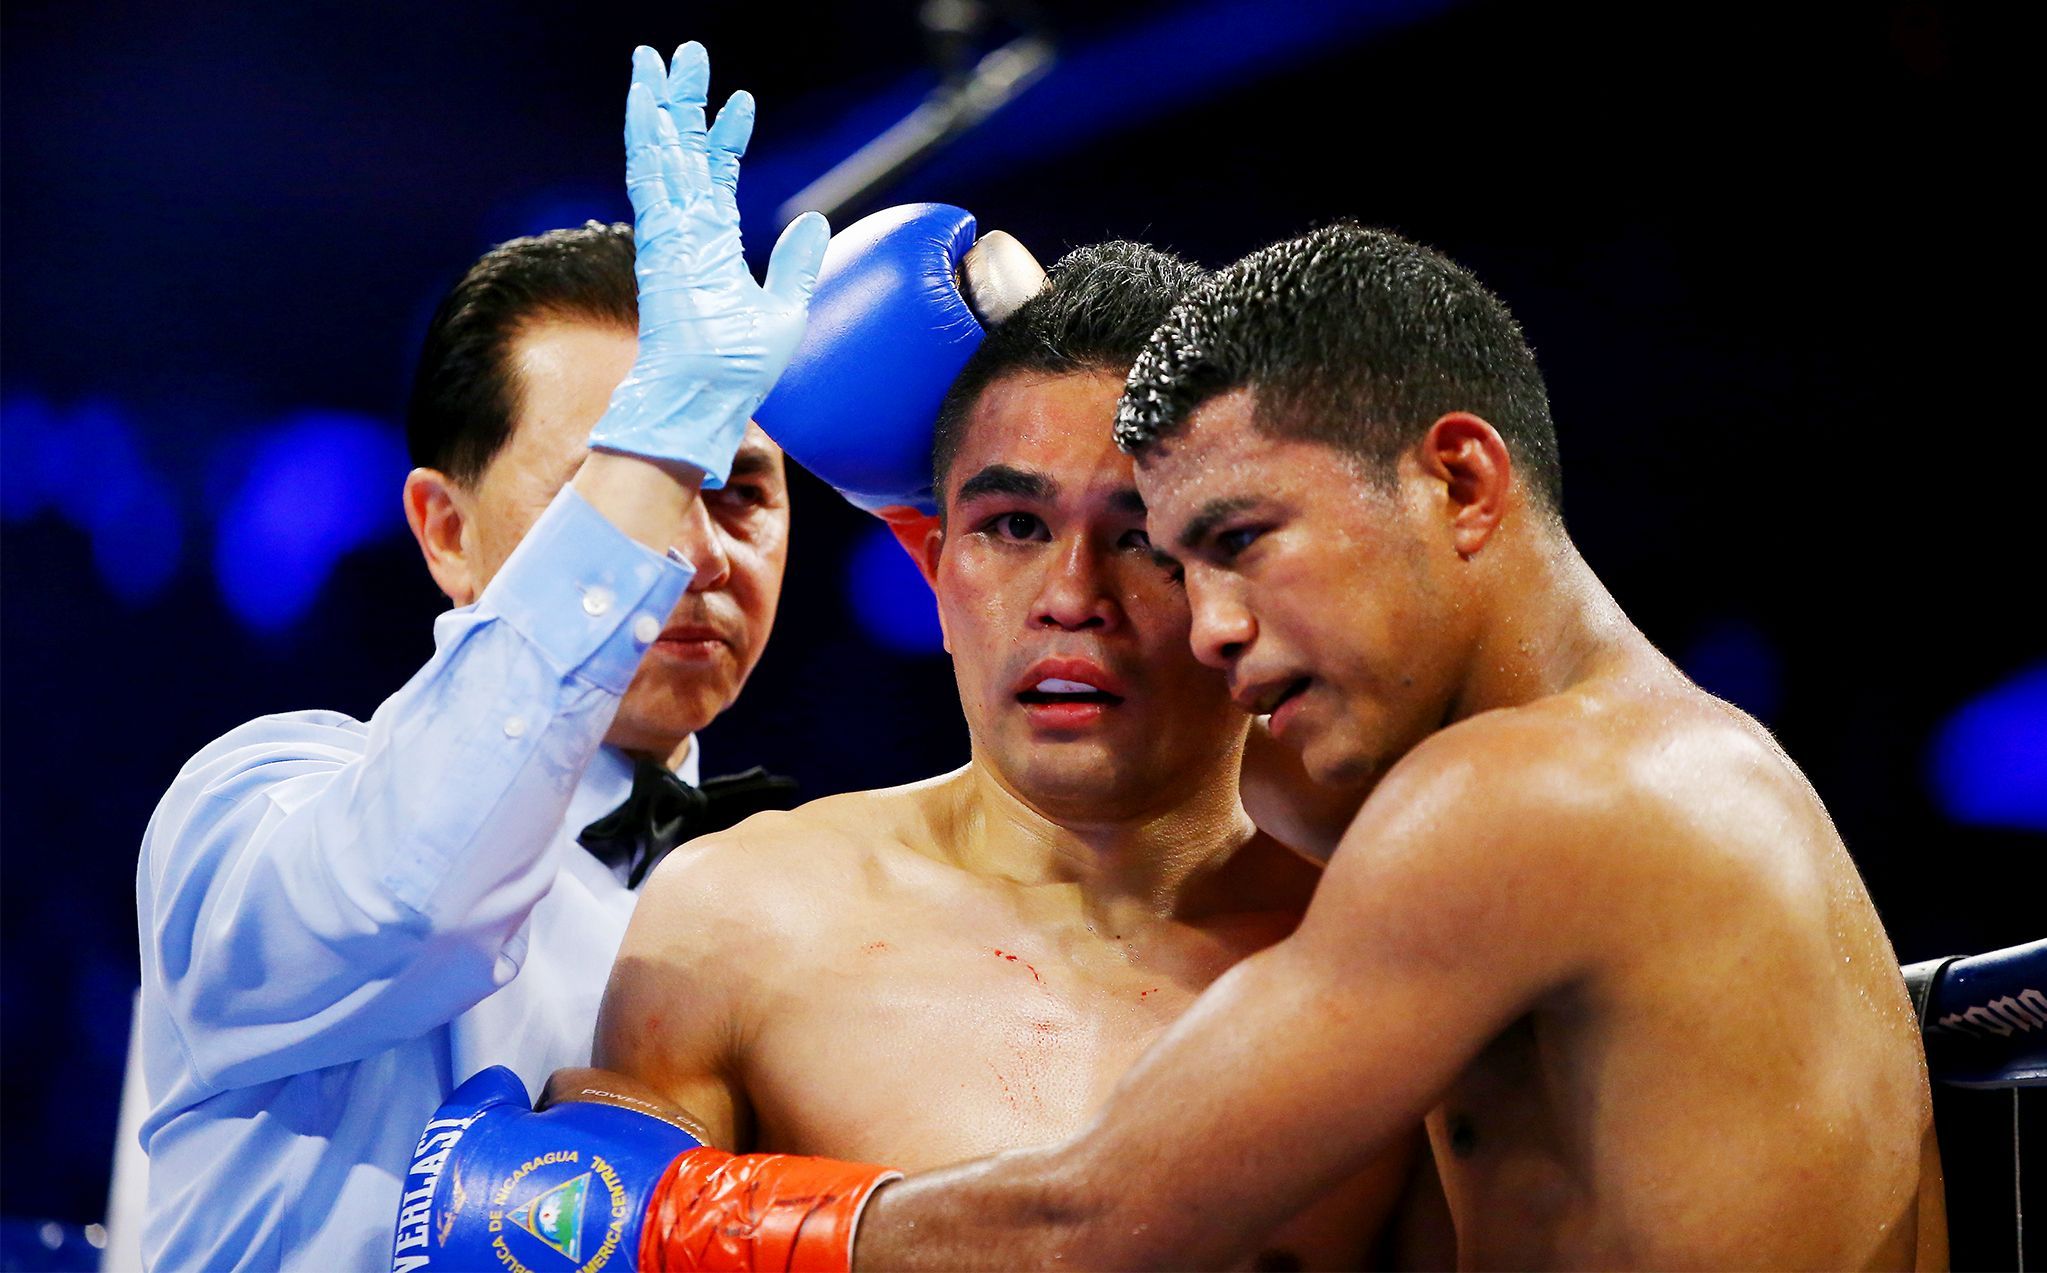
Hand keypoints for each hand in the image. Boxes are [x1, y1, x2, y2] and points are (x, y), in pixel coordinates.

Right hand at [586, 42, 829, 483]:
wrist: (710, 399)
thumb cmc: (740, 370)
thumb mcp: (786, 309)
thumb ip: (796, 264)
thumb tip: (814, 222)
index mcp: (712, 245)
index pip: (717, 176)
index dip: (727, 137)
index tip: (742, 101)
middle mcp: (686, 232)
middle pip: (681, 152)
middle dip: (682, 102)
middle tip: (682, 54)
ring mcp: (669, 235)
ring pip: (660, 154)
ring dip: (658, 105)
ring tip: (653, 57)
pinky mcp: (659, 241)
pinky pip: (650, 179)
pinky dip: (646, 138)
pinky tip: (644, 100)